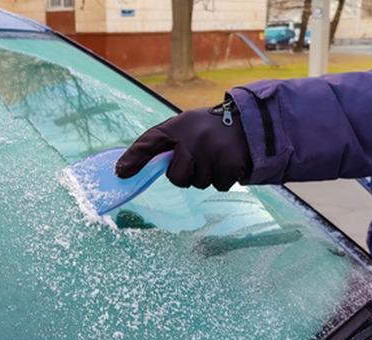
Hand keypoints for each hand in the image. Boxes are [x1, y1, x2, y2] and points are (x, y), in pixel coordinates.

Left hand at [115, 101, 251, 190]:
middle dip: (184, 175)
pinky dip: (223, 178)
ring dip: (206, 176)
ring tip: (215, 156)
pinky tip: (227, 161)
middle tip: (197, 159)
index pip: (150, 141)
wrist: (250, 122)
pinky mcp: (230, 163)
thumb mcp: (183, 129)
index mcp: (178, 126)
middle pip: (176, 177)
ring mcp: (211, 150)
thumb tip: (123, 170)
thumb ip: (158, 147)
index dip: (134, 158)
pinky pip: (219, 185)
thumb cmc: (208, 129)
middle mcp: (193, 137)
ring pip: (199, 183)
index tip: (121, 173)